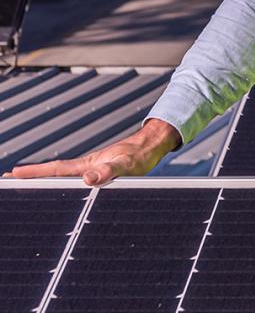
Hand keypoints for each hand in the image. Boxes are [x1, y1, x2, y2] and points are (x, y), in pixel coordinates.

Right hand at [4, 118, 179, 184]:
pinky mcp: (100, 177)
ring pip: (63, 179)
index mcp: (87, 166)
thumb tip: (88, 178)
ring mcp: (92, 172)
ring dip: (45, 184)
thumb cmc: (140, 156)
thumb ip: (109, 171)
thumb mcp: (125, 165)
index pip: (55, 170)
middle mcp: (86, 168)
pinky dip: (62, 188)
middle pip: (53, 175)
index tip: (13, 174)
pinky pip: (76, 184)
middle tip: (9, 182)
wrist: (153, 148)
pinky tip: (60, 193)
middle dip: (32, 179)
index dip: (35, 173)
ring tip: (26, 190)